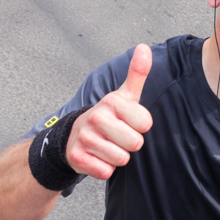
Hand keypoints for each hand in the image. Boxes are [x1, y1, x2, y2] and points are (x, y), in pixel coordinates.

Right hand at [67, 44, 153, 179]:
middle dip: (129, 145)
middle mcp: (96, 117)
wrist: (73, 137)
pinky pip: (106, 172)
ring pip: (121, 159)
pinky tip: (97, 158)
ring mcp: (85, 137)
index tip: (128, 122)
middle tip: (117, 137)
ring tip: (107, 146)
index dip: (140, 127)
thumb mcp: (123, 96)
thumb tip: (144, 47)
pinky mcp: (77, 158)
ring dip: (117, 158)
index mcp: (111, 101)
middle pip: (135, 143)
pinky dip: (104, 169)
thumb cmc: (107, 116)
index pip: (146, 124)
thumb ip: (137, 73)